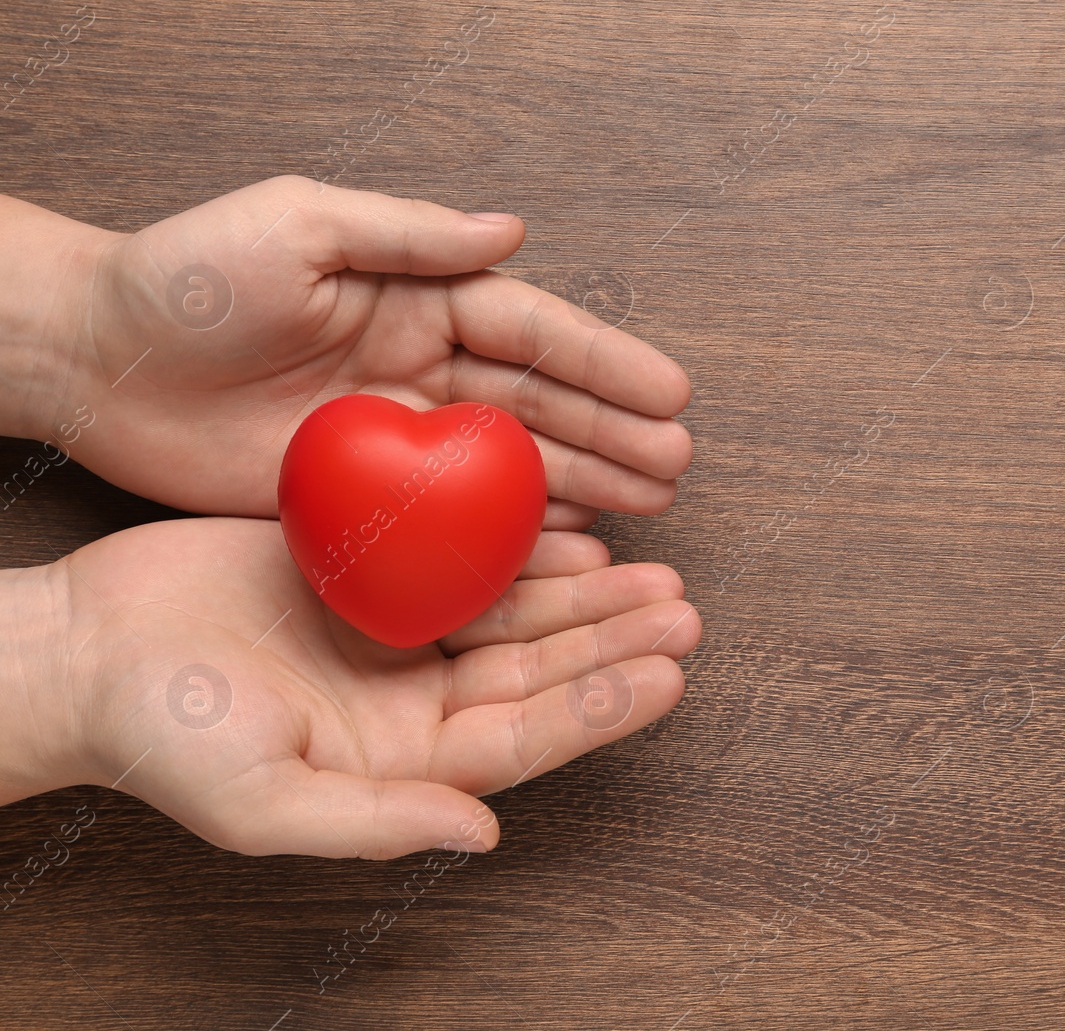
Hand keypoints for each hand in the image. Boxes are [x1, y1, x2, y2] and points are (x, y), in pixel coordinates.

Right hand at [0, 517, 699, 857]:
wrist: (85, 648)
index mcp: (404, 760)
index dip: (598, 708)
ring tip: (654, 570)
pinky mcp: (375, 571)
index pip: (525, 737)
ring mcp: (399, 631)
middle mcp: (416, 698)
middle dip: (612, 641)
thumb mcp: (260, 799)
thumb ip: (374, 822)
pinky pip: (464, 553)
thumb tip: (481, 832)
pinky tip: (573, 527)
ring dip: (585, 592)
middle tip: (684, 610)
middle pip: (537, 669)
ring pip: (516, 609)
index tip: (668, 675)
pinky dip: (520, 542)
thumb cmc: (159, 738)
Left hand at [5, 177, 691, 524]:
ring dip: (585, 483)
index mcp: (418, 299)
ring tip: (650, 508)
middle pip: (541, 404)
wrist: (99, 362)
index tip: (671, 394)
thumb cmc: (189, 279)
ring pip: (514, 465)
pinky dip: (515, 535)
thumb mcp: (298, 226)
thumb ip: (408, 235)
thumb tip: (511, 231)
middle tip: (677, 467)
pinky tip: (570, 546)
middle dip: (615, 432)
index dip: (605, 363)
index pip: (532, 332)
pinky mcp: (366, 497)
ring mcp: (401, 438)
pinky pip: (457, 520)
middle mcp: (423, 369)